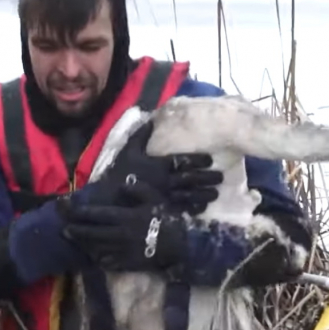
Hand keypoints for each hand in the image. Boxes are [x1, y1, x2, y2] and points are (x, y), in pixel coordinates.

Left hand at [60, 180, 187, 272]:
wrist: (181, 245)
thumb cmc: (167, 219)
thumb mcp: (155, 199)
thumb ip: (138, 190)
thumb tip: (122, 185)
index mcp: (126, 216)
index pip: (98, 214)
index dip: (81, 211)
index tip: (69, 209)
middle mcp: (121, 234)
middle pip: (93, 232)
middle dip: (77, 230)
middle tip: (64, 228)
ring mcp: (123, 250)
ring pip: (97, 247)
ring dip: (84, 243)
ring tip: (74, 239)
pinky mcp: (128, 263)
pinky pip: (109, 261)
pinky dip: (98, 258)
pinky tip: (93, 255)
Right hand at [101, 119, 222, 215]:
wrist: (108, 198)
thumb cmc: (119, 172)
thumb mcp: (128, 149)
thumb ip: (142, 134)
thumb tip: (152, 118)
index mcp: (158, 165)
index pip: (182, 161)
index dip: (198, 160)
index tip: (210, 159)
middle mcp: (164, 181)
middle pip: (191, 179)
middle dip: (207, 178)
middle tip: (220, 177)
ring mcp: (164, 197)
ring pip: (189, 195)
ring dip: (204, 195)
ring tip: (216, 193)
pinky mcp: (162, 211)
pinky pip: (181, 210)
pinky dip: (193, 209)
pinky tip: (202, 208)